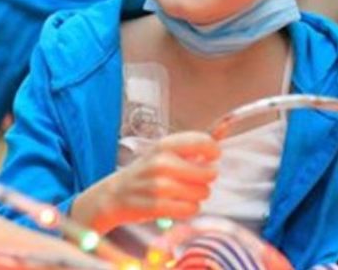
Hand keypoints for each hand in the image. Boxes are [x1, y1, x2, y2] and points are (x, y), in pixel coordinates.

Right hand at [72, 132, 219, 232]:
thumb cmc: (146, 172)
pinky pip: (190, 209)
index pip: (203, 142)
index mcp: (165, 145)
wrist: (115, 194)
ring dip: (197, 195)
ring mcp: (157, 185)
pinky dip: (189, 209)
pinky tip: (179, 204)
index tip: (211, 158)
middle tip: (194, 180)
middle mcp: (161, 162)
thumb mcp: (164, 152)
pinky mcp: (156, 206)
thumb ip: (192, 145)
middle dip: (206, 179)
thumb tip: (223, 129)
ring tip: (183, 193)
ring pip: (201, 193)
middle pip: (208, 173)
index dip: (213, 152)